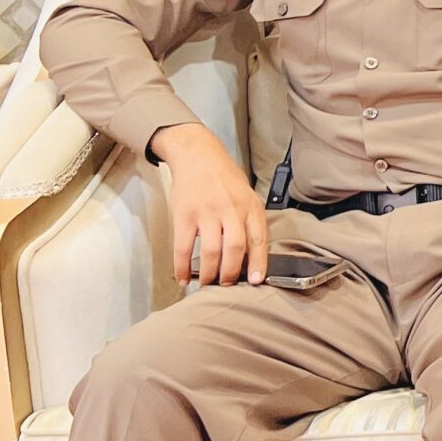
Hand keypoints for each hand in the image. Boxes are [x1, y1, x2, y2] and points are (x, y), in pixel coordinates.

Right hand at [152, 122, 266, 285]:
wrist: (198, 155)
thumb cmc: (225, 179)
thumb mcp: (246, 195)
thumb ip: (249, 221)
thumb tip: (251, 256)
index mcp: (250, 206)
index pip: (258, 239)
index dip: (258, 262)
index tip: (256, 281)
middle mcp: (231, 210)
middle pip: (235, 248)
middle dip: (231, 273)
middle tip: (225, 285)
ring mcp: (207, 212)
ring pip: (212, 251)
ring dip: (209, 273)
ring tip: (207, 284)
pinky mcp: (184, 215)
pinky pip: (184, 247)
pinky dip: (182, 266)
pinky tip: (183, 277)